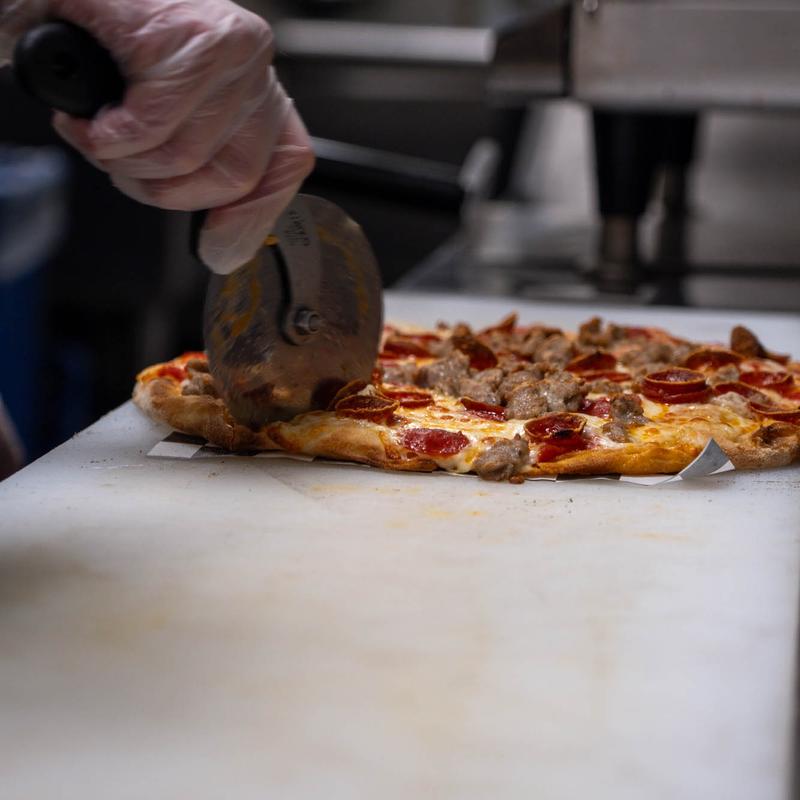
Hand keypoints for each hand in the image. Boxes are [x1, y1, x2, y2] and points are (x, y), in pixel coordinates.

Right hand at [1, 0, 313, 273]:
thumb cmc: (109, 42)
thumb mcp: (169, 109)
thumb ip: (207, 169)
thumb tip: (221, 253)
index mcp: (255, 84)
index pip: (289, 161)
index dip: (252, 214)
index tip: (215, 242)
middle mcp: (251, 62)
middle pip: (234, 175)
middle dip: (161, 189)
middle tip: (118, 164)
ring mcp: (224, 48)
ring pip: (186, 156)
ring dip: (123, 161)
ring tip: (96, 135)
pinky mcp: (182, 37)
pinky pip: (150, 125)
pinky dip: (106, 136)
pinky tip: (86, 120)